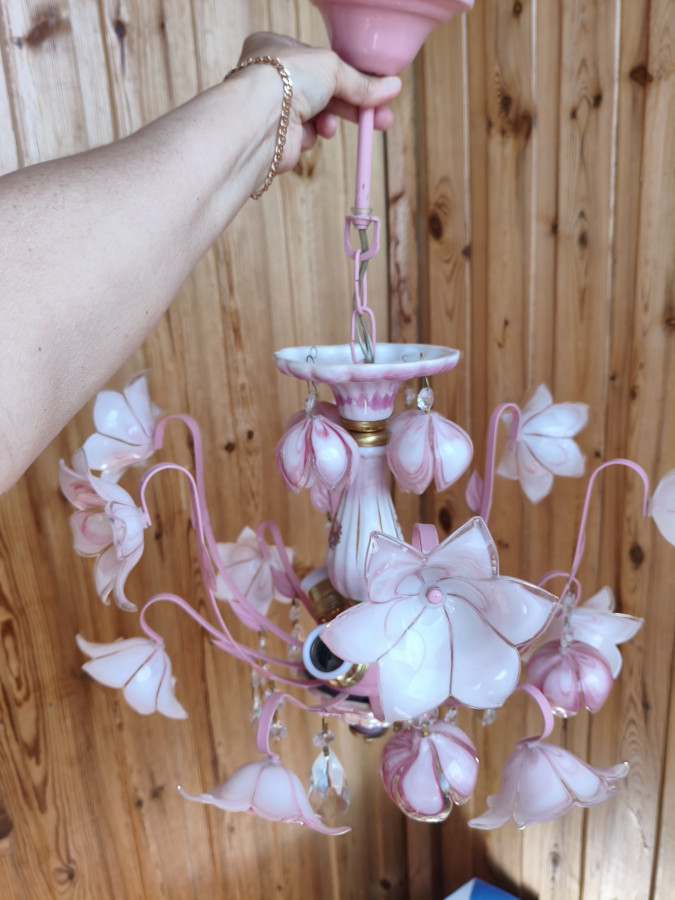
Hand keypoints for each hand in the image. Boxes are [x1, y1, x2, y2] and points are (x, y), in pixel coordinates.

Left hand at [238, 33, 401, 171]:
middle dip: (352, 105)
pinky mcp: (278, 136)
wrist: (262, 119)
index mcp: (278, 49)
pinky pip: (306, 136)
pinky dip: (312, 135)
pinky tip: (309, 133)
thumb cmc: (286, 79)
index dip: (350, 76)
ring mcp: (275, 107)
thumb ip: (361, 82)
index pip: (322, 62)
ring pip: (317, 115)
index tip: (375, 89)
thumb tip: (392, 87)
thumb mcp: (333, 69)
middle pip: (324, 91)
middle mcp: (273, 77)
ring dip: (330, 120)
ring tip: (330, 126)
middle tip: (380, 117)